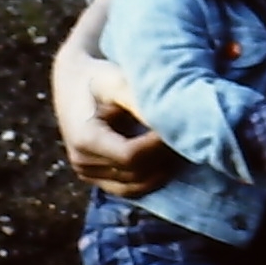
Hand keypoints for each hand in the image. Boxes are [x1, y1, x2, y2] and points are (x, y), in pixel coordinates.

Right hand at [63, 67, 173, 197]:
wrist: (74, 80)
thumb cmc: (101, 76)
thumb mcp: (118, 81)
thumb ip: (141, 103)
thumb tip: (172, 122)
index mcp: (85, 138)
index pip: (131, 155)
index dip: (159, 146)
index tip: (181, 128)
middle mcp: (82, 161)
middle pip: (134, 173)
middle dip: (165, 159)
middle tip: (190, 139)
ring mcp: (86, 173)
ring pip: (133, 186)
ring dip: (161, 172)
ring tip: (183, 150)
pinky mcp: (95, 177)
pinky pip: (127, 189)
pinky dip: (150, 179)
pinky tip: (169, 162)